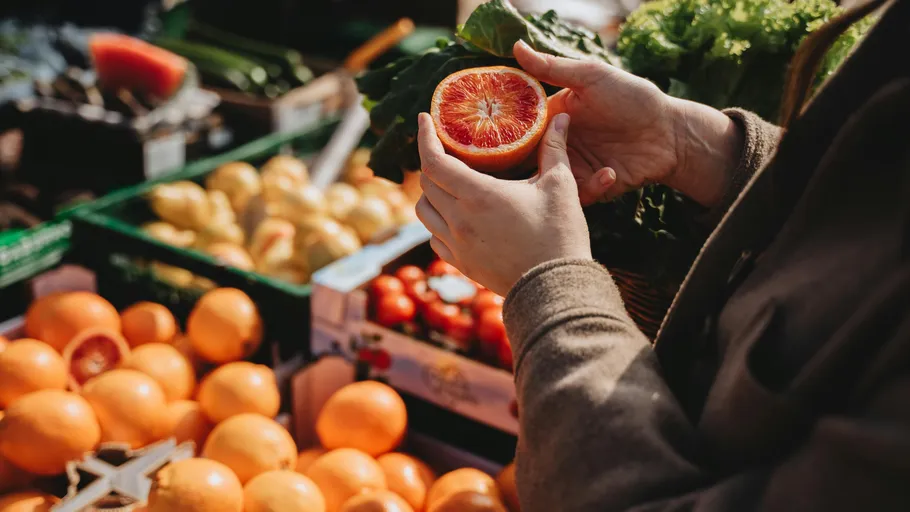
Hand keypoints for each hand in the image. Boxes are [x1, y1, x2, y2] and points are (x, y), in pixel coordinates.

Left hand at [415, 112, 591, 295]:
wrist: (556, 288)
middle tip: (446, 149)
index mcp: (478, 195)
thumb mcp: (560, 186)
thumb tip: (562, 116)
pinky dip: (438, 222)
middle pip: (426, 183)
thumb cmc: (560, 235)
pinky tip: (455, 216)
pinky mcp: (461, 264)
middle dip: (432, 161)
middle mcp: (459, 220)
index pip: (434, 160)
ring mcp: (457, 245)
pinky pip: (435, 237)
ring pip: (424, 211)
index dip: (424, 137)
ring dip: (431, 193)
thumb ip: (554, 148)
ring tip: (448, 183)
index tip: (424, 120)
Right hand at [514, 41, 742, 206]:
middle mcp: (559, 144)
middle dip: (526, 166)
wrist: (671, 133)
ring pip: (549, 182)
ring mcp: (574, 167)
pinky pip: (578, 196)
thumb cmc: (634, 98)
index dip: (504, 134)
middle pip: (528, 161)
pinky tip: (610, 173)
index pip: (518, 128)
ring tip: (575, 170)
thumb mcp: (592, 77)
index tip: (494, 139)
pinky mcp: (591, 188)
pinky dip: (592, 188)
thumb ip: (553, 68)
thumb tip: (516, 46)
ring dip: (559, 179)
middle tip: (529, 168)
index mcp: (553, 117)